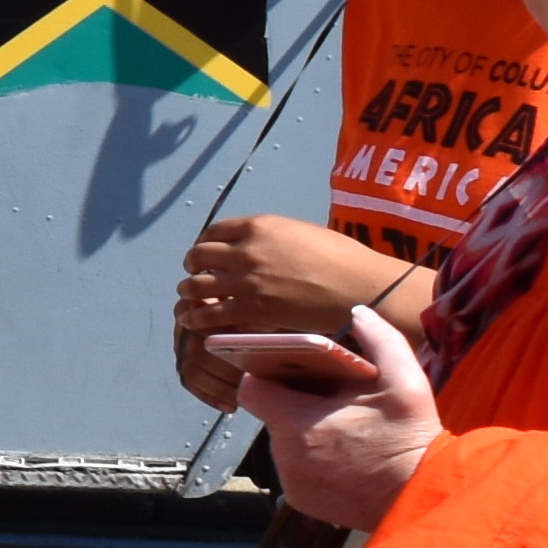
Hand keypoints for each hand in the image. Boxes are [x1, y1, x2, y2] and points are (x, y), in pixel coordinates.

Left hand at [173, 213, 414, 346]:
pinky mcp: (251, 310)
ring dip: (189, 291)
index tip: (204, 253)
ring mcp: (246, 282)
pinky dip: (195, 317)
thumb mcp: (300, 233)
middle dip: (193, 266)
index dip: (204, 243)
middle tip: (193, 274)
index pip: (214, 231)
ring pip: (197, 285)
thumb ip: (272, 238)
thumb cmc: (341, 259)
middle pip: (199, 256)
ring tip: (188, 297)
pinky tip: (190, 320)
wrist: (359, 287)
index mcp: (259, 226)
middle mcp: (246, 250)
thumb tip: (258, 247)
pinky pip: (209, 314)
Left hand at [217, 305, 443, 534]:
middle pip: (273, 414)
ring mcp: (290, 479)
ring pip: (285, 442)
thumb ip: (380, 340)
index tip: (289, 369)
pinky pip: (296, 469)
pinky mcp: (300, 499)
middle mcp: (284, 453)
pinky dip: (312, 460)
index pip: (251, 388)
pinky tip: (344, 455)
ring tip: (342, 427)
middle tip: (332, 399)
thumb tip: (359, 313)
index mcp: (296, 421)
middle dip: (296, 402)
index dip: (265, 374)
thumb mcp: (405, 381)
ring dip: (306, 431)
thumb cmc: (411, 438)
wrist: (422, 498)